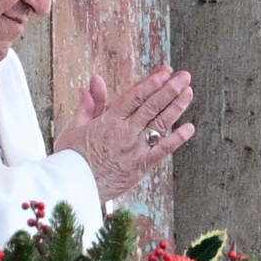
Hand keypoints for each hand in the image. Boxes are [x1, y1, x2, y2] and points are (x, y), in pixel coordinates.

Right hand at [53, 66, 194, 200]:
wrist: (71, 188)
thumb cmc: (71, 158)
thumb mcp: (75, 126)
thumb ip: (90, 104)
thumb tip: (94, 81)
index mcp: (109, 120)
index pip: (135, 96)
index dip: (152, 82)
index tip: (165, 72)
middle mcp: (125, 132)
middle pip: (152, 106)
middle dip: (170, 89)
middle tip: (184, 76)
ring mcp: (135, 149)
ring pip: (160, 124)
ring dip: (176, 107)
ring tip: (188, 92)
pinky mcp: (141, 167)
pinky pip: (162, 151)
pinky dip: (177, 139)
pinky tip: (189, 128)